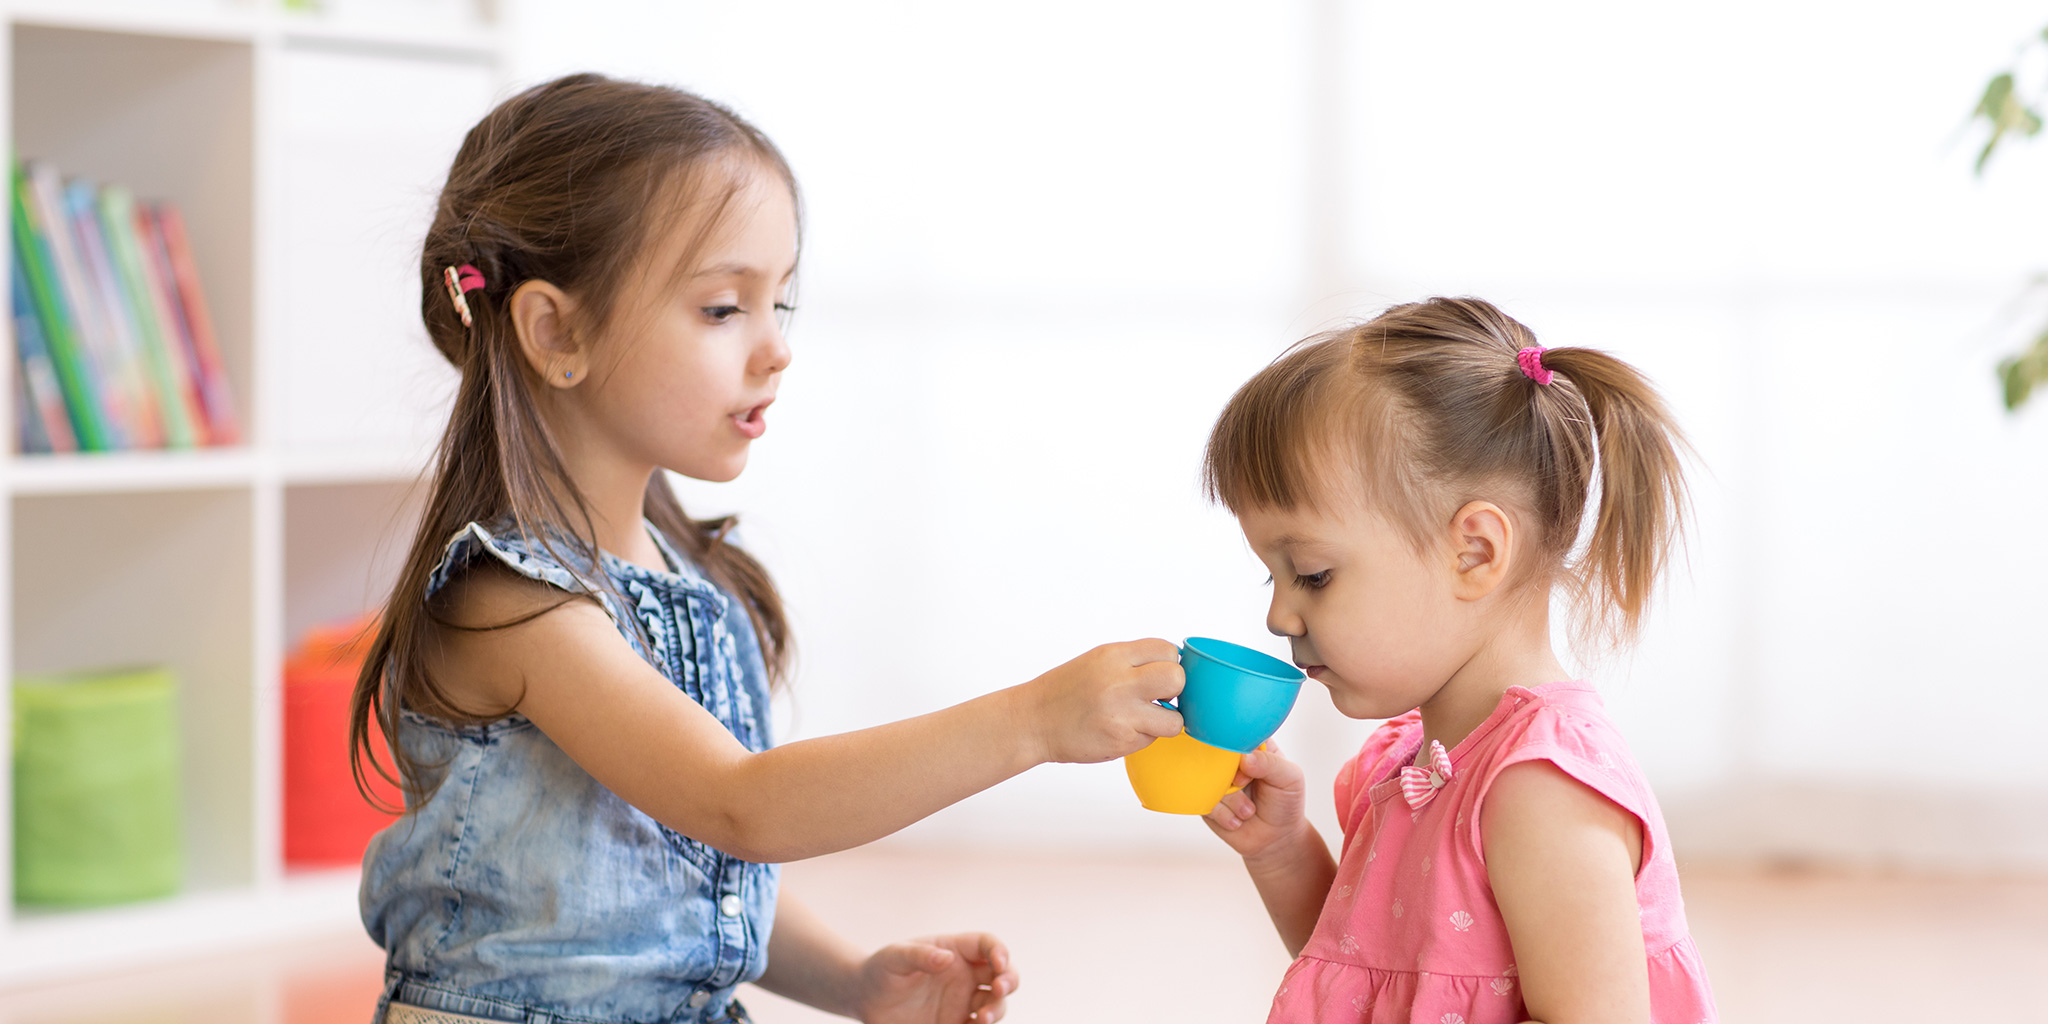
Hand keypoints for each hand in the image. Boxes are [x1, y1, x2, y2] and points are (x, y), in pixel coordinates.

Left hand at [852, 932, 1018, 1023]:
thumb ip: (918, 956)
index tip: (999, 963)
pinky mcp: (955, 1023)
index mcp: (955, 950)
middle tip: (999, 988)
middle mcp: (965, 975)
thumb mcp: (894, 958)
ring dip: (997, 1009)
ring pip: (995, 1003)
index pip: (987, 944)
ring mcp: (962, 1001)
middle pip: (1002, 974)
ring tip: (982, 1018)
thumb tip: (946, 959)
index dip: (999, 951)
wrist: (866, 1000)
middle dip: (1009, 980)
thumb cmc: (881, 970)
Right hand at [1022, 640, 1183, 763]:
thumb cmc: (1066, 690)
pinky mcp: (1121, 742)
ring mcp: (1121, 714)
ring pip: (1174, 719)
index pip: (1167, 650)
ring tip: (1144, 718)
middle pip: (1176, 679)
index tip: (1158, 673)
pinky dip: (1143, 736)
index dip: (1169, 663)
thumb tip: (1172, 666)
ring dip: (1165, 721)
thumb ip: (1133, 661)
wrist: (1033, 721)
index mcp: (1113, 656)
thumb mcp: (1098, 660)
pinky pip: (1153, 739)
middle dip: (1175, 689)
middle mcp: (1119, 682)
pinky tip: (1122, 730)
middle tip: (1159, 696)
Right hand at [1203, 743, 1310, 862]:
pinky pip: (1204, 801)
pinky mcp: (1207, 799)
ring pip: (1208, 779)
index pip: (1237, 732)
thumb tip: (1245, 757)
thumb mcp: (1289, 779)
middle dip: (1230, 774)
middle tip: (1243, 785)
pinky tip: (1236, 821)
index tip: (1246, 764)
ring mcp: (1216, 779)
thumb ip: (1270, 763)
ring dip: (1231, 800)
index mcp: (1252, 746)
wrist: (1276, 839)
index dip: (1237, 747)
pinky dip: (1222, 814)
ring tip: (1248, 812)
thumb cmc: (1285, 803)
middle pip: (1216, 752)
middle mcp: (1230, 760)